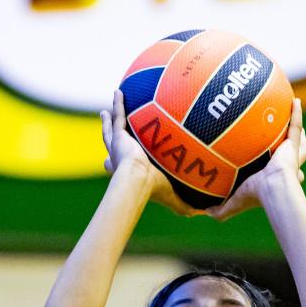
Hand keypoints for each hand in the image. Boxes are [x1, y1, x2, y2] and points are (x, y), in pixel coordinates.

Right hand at [102, 90, 199, 217]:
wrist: (139, 182)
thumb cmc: (153, 191)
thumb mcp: (171, 198)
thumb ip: (183, 205)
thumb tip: (199, 214)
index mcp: (128, 172)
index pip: (117, 167)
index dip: (113, 165)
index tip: (107, 163)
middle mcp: (120, 158)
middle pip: (112, 144)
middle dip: (109, 135)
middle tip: (107, 127)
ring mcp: (119, 146)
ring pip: (112, 129)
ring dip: (109, 119)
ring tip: (105, 111)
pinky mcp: (120, 136)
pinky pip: (119, 116)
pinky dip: (118, 104)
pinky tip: (119, 92)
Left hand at [208, 98, 305, 221]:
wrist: (274, 189)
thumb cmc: (257, 196)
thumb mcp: (235, 203)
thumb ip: (221, 209)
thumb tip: (203, 212)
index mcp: (277, 180)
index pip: (283, 177)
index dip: (282, 176)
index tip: (274, 169)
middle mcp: (287, 167)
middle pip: (293, 157)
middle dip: (292, 151)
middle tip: (285, 141)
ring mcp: (291, 155)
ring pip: (299, 142)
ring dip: (298, 132)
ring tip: (292, 119)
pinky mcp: (293, 144)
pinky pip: (295, 125)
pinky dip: (297, 113)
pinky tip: (295, 100)